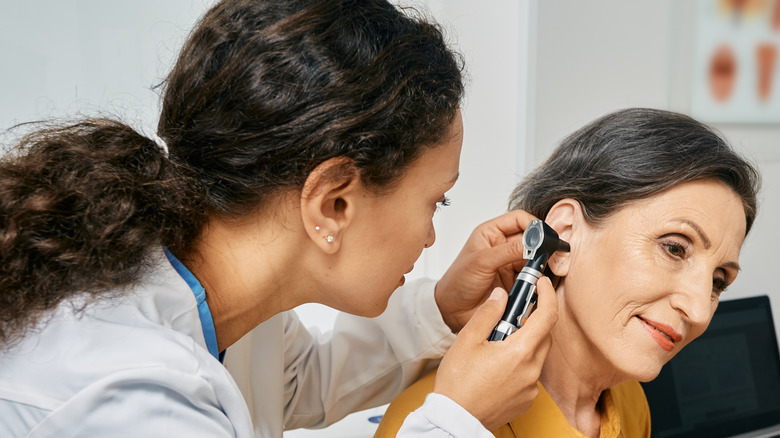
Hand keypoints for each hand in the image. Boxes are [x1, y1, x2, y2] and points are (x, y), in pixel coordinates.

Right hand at [432, 277, 557, 430]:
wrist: (455, 419)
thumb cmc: (458, 383)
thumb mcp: (468, 340)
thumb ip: (488, 313)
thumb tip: (502, 295)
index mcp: (519, 352)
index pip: (547, 316)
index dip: (547, 295)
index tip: (542, 284)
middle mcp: (531, 371)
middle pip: (543, 335)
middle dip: (531, 320)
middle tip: (510, 314)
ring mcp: (531, 388)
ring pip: (536, 355)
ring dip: (524, 342)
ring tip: (496, 344)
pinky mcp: (526, 400)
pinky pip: (530, 374)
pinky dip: (520, 363)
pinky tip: (498, 366)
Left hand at [435, 209, 537, 332]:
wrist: (453, 311)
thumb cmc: (457, 282)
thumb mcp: (481, 262)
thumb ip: (508, 250)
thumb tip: (533, 242)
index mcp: (491, 233)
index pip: (519, 219)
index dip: (534, 224)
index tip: (545, 236)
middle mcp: (503, 246)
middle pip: (532, 239)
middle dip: (542, 246)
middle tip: (550, 255)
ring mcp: (511, 264)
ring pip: (535, 259)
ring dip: (540, 265)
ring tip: (538, 273)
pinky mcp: (516, 281)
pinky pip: (534, 277)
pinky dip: (538, 280)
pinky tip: (536, 284)